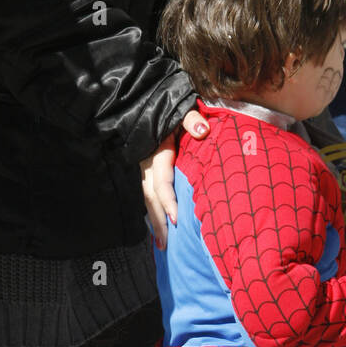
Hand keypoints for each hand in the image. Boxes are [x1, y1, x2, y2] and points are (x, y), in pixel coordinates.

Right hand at [140, 108, 208, 248]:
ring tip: (161, 244)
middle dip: (158, 222)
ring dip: (154, 221)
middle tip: (165, 246)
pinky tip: (159, 226)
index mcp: (157, 153)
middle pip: (150, 198)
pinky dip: (153, 211)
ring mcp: (143, 168)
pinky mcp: (145, 170)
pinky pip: (147, 194)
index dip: (168, 201)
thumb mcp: (181, 109)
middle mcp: (147, 164)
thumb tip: (202, 130)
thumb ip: (191, 119)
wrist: (146, 100)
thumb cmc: (170, 108)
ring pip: (146, 198)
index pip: (161, 182)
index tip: (176, 219)